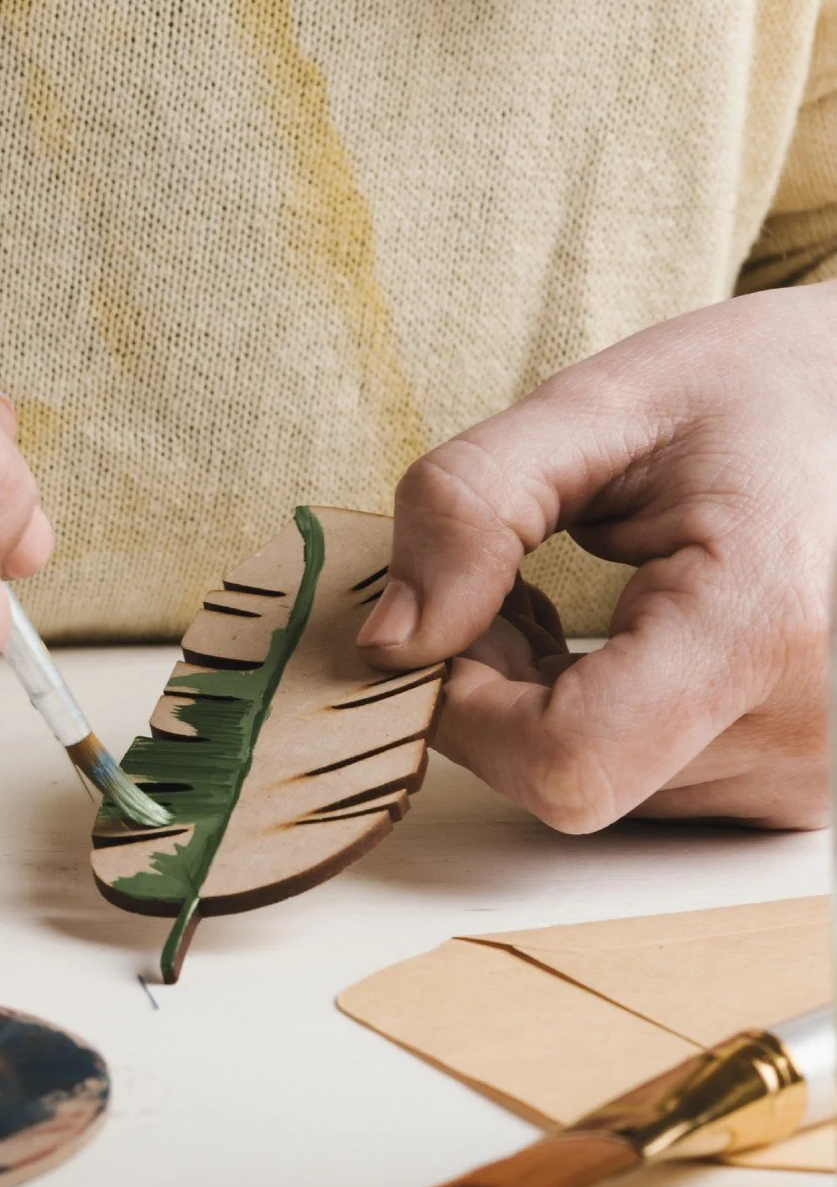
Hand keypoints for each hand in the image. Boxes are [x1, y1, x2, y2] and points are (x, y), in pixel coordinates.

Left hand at [358, 283, 836, 830]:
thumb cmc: (754, 395)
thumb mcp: (597, 407)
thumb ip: (470, 507)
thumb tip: (390, 642)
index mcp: (761, 624)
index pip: (563, 762)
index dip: (470, 711)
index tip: (454, 625)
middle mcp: (805, 729)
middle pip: (565, 778)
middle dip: (497, 692)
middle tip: (516, 585)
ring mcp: (808, 774)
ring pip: (595, 790)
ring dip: (543, 708)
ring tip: (587, 597)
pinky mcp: (795, 790)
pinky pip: (641, 788)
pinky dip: (598, 725)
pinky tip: (627, 643)